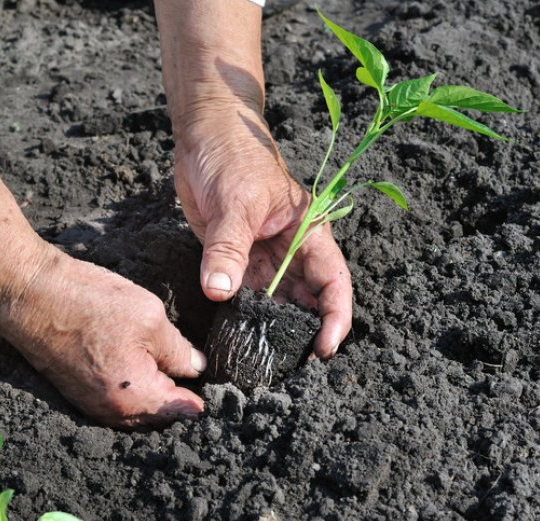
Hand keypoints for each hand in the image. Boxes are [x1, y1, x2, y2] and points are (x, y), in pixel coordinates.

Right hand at [0, 244, 204, 428]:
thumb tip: (197, 368)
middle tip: (199, 373)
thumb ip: (179, 350)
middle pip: (161, 416)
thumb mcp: (149, 317)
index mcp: (135, 397)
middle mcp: (112, 412)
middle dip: (181, 399)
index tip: (219, 386)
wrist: (27, 293)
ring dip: (157, 394)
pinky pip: (118, 401)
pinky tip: (144, 365)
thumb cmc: (88, 302)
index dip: (204, 397)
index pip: (183, 411)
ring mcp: (92, 405)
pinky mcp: (79, 392)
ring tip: (174, 368)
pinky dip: (135, 390)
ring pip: (139, 410)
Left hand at [173, 104, 352, 357]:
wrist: (204, 135)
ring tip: (263, 360)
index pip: (334, 283)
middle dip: (304, 333)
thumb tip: (220, 292)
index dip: (336, 318)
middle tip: (288, 367)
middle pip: (309, 301)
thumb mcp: (235, 202)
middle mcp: (292, 250)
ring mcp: (265, 257)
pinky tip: (237, 337)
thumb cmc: (232, 156)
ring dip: (272, 329)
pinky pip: (245, 295)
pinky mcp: (238, 259)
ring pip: (277, 303)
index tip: (324, 349)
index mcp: (309, 232)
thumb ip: (228, 248)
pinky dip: (243, 316)